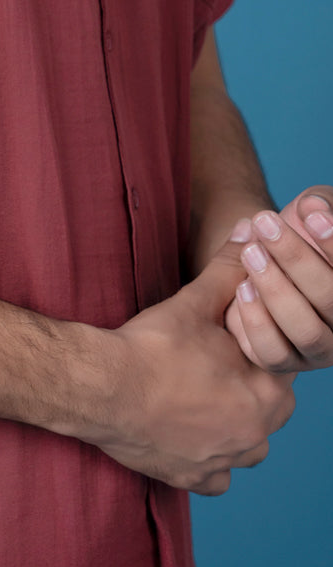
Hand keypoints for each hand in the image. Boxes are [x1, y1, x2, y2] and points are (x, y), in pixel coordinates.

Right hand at [83, 237, 295, 495]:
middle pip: (267, 407)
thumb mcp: (194, 301)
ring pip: (246, 444)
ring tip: (200, 399)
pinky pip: (216, 476)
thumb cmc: (151, 347)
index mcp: (266, 391)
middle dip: (246, 386)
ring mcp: (225, 460)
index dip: (253, 346)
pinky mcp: (193, 479)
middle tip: (211, 365)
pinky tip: (187, 436)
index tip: (226, 338)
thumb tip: (251, 229)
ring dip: (232, 425)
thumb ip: (228, 268)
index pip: (278, 365)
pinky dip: (207, 459)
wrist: (102, 390)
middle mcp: (255, 433)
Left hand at [224, 186, 332, 372]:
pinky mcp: (283, 362)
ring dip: (276, 289)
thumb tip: (314, 207)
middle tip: (265, 225)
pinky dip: (256, 321)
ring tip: (251, 253)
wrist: (263, 252)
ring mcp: (318, 349)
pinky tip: (242, 287)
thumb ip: (321, 204)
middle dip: (297, 259)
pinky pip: (272, 352)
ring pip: (304, 330)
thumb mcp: (312, 208)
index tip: (310, 213)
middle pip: (331, 300)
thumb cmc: (298, 227)